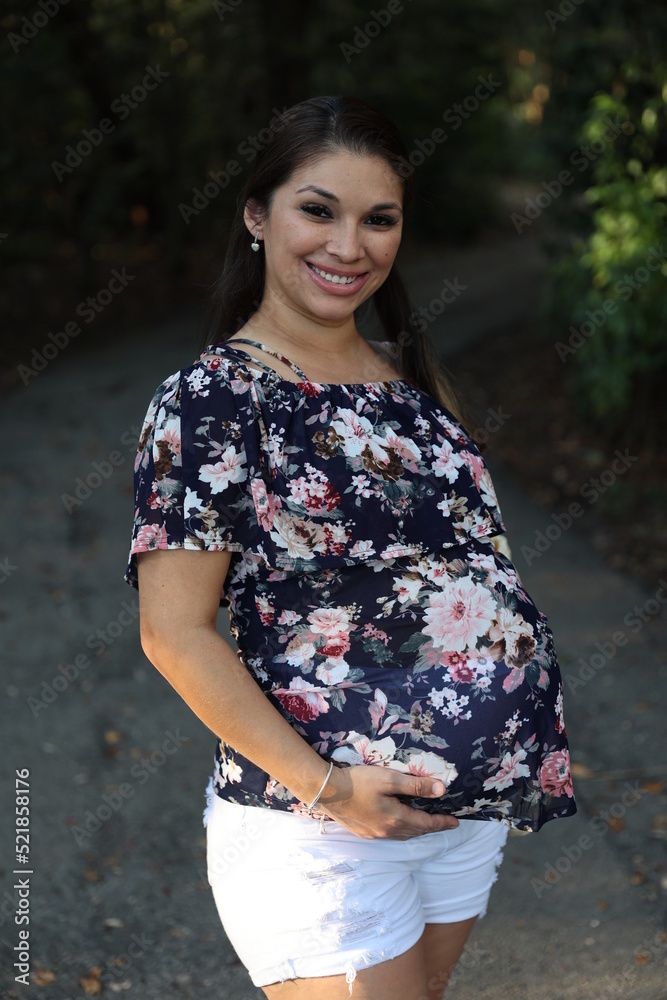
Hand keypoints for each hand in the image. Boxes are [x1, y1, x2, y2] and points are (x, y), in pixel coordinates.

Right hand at [317, 763, 459, 839]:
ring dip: (417, 831)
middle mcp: (387, 831)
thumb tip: (441, 790)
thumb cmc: (359, 781)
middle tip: (445, 823)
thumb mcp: (389, 778)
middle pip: (416, 831)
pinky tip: (400, 825)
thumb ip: (415, 785)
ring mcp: (374, 834)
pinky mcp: (364, 833)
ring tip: (426, 824)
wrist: (328, 791)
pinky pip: (390, 836)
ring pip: (403, 836)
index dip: (442, 822)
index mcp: (396, 818)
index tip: (456, 822)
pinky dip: (402, 832)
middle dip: (432, 827)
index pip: (426, 823)